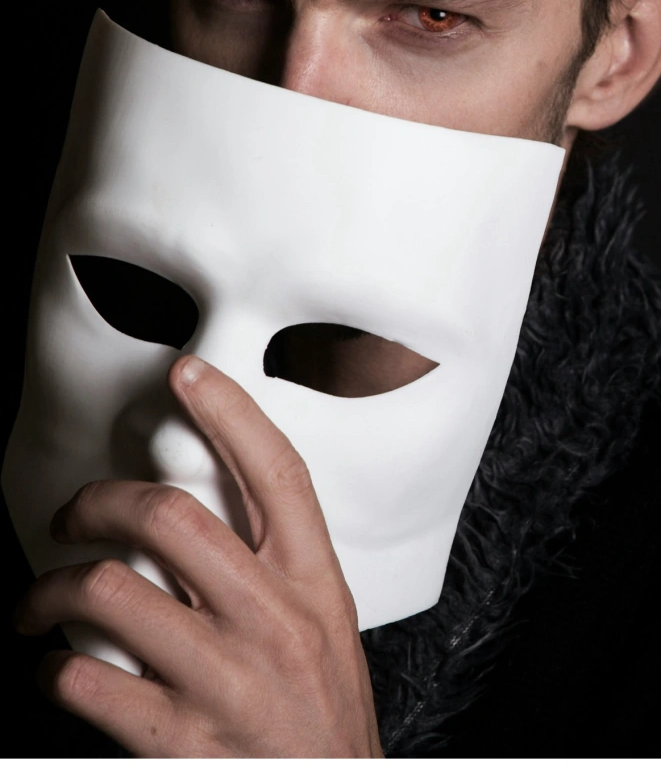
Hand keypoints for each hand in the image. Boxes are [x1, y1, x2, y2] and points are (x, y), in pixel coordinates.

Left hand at [13, 355, 383, 756]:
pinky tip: (52, 671)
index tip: (185, 373)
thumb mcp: (324, 623)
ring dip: (51, 590)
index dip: (230, 412)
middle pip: (171, 518)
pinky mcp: (182, 743)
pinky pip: (87, 683)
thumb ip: (275, 566)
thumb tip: (199, 509)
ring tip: (36, 602)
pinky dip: (51, 671)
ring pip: (111, 594)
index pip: (277, 475)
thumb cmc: (326, 711)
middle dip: (99, 501)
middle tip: (70, 514)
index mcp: (314, 584)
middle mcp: (273, 622)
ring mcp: (227, 681)